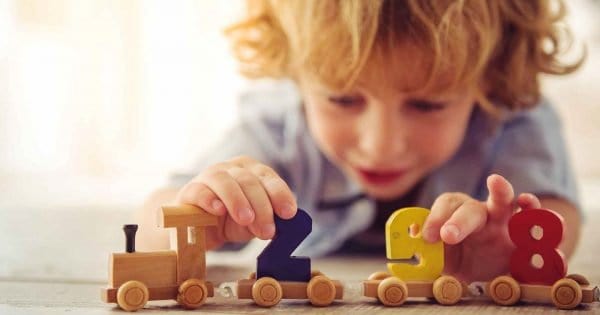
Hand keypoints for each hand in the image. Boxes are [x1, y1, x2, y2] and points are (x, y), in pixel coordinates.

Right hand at [175, 156, 296, 248]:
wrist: (196, 227)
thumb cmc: (230, 221)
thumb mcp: (252, 223)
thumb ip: (264, 222)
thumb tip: (279, 228)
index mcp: (252, 172)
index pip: (269, 178)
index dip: (280, 194)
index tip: (288, 213)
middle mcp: (232, 169)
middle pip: (249, 181)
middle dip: (262, 206)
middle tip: (267, 230)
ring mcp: (209, 176)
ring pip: (225, 182)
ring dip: (238, 201)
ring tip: (246, 219)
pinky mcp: (190, 190)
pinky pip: (200, 191)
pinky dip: (210, 199)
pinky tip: (218, 210)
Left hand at [422, 174, 540, 281]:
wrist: (486, 274)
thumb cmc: (459, 259)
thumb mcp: (439, 259)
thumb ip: (426, 254)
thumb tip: (404, 248)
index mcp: (457, 215)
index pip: (447, 205)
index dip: (436, 219)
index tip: (428, 237)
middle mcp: (483, 214)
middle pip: (473, 207)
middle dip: (461, 219)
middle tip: (449, 235)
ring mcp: (508, 225)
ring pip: (510, 205)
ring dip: (515, 200)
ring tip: (522, 199)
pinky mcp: (527, 243)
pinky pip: (539, 236)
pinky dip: (547, 235)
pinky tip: (550, 241)